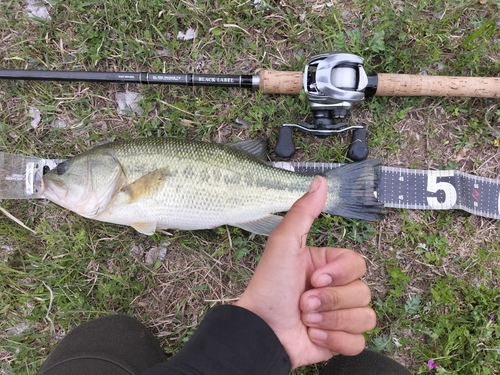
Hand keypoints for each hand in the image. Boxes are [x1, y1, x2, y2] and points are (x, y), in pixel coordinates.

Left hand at [234, 176, 375, 368]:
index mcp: (326, 266)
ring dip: (331, 320)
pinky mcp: (339, 341)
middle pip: (363, 291)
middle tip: (304, 301)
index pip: (358, 264)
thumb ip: (304, 213)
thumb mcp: (284, 244)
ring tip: (306, 319)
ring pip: (364, 317)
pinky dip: (335, 340)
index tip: (315, 278)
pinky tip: (314, 335)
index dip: (340, 273)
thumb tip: (320, 181)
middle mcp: (335, 289)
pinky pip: (358, 342)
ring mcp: (339, 316)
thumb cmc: (269, 287)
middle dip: (330, 299)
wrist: (260, 331)